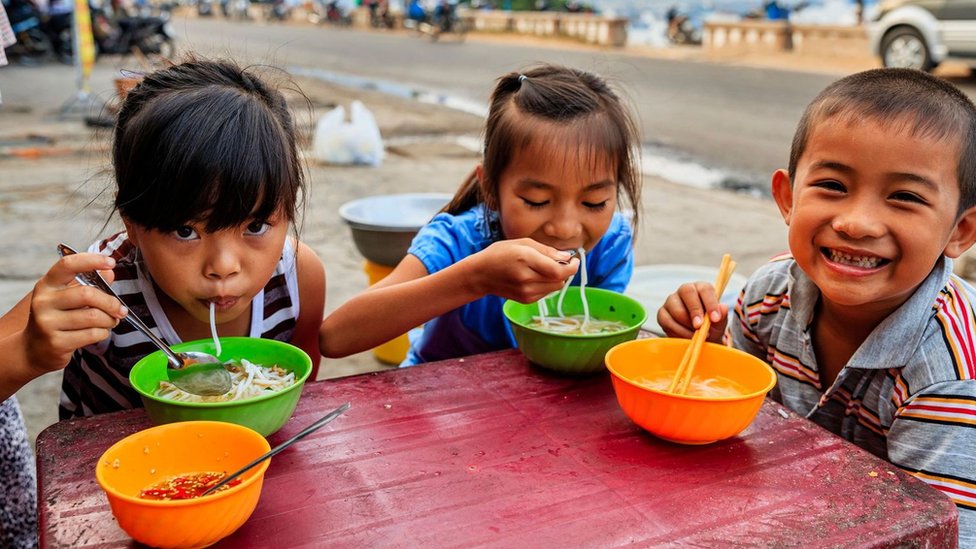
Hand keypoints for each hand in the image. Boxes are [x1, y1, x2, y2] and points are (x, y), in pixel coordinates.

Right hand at [24, 253, 127, 373]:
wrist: (34, 350)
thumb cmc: (56, 319)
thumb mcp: (67, 298)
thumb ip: (89, 284)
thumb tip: (109, 272)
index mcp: (46, 286)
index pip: (67, 265)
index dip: (92, 260)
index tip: (111, 262)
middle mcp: (43, 302)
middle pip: (86, 294)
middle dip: (111, 302)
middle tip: (120, 309)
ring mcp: (47, 323)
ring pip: (93, 316)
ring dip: (109, 320)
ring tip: (110, 321)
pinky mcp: (56, 342)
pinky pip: (92, 334)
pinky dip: (103, 333)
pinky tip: (99, 332)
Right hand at [464, 238, 579, 302]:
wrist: (480, 274)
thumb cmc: (500, 254)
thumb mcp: (522, 243)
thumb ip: (546, 250)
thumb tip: (567, 257)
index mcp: (525, 259)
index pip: (557, 270)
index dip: (571, 266)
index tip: (574, 260)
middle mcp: (526, 278)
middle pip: (559, 279)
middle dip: (565, 270)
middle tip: (560, 261)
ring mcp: (526, 291)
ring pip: (556, 287)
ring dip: (556, 277)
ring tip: (544, 268)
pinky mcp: (526, 300)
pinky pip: (547, 292)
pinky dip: (547, 284)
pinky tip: (536, 277)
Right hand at [657, 281, 727, 342]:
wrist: (699, 341)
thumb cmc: (710, 329)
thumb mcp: (719, 325)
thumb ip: (722, 317)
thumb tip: (723, 307)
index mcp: (701, 289)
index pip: (705, 289)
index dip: (710, 303)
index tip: (715, 318)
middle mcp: (685, 291)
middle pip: (687, 292)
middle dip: (694, 310)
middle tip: (700, 326)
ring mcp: (672, 301)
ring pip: (676, 308)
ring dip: (686, 325)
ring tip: (695, 336)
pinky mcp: (662, 313)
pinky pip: (667, 321)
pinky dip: (677, 331)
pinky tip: (685, 337)